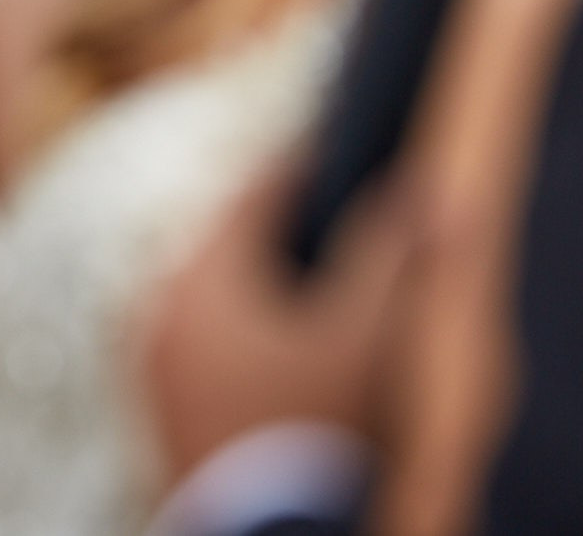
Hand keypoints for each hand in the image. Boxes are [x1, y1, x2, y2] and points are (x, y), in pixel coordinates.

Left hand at [140, 161, 421, 489]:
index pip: (254, 192)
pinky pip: (206, 342)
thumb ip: (396, 259)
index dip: (309, 167)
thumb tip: (433, 189)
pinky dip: (249, 330)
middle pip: (230, 241)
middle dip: (288, 225)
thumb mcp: (368, 342)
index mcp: (195, 277)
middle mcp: (154, 309)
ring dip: (268, 281)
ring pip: (216, 294)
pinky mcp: (158, 406)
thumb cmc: (317, 436)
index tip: (348, 147)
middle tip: (341, 208)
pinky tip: (295, 350)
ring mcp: (149, 361)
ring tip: (328, 282)